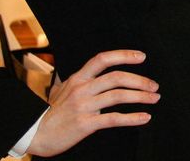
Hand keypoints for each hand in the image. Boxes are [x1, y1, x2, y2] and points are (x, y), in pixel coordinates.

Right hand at [27, 50, 158, 156]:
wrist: (35, 134)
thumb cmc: (51, 113)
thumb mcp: (61, 89)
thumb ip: (76, 80)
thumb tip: (86, 71)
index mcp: (78, 78)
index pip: (103, 59)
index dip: (124, 55)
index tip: (141, 56)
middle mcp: (82, 88)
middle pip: (116, 77)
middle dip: (140, 80)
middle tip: (154, 86)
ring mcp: (83, 106)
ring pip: (118, 96)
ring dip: (140, 97)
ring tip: (154, 99)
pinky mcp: (85, 124)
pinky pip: (114, 118)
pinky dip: (132, 118)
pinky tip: (144, 117)